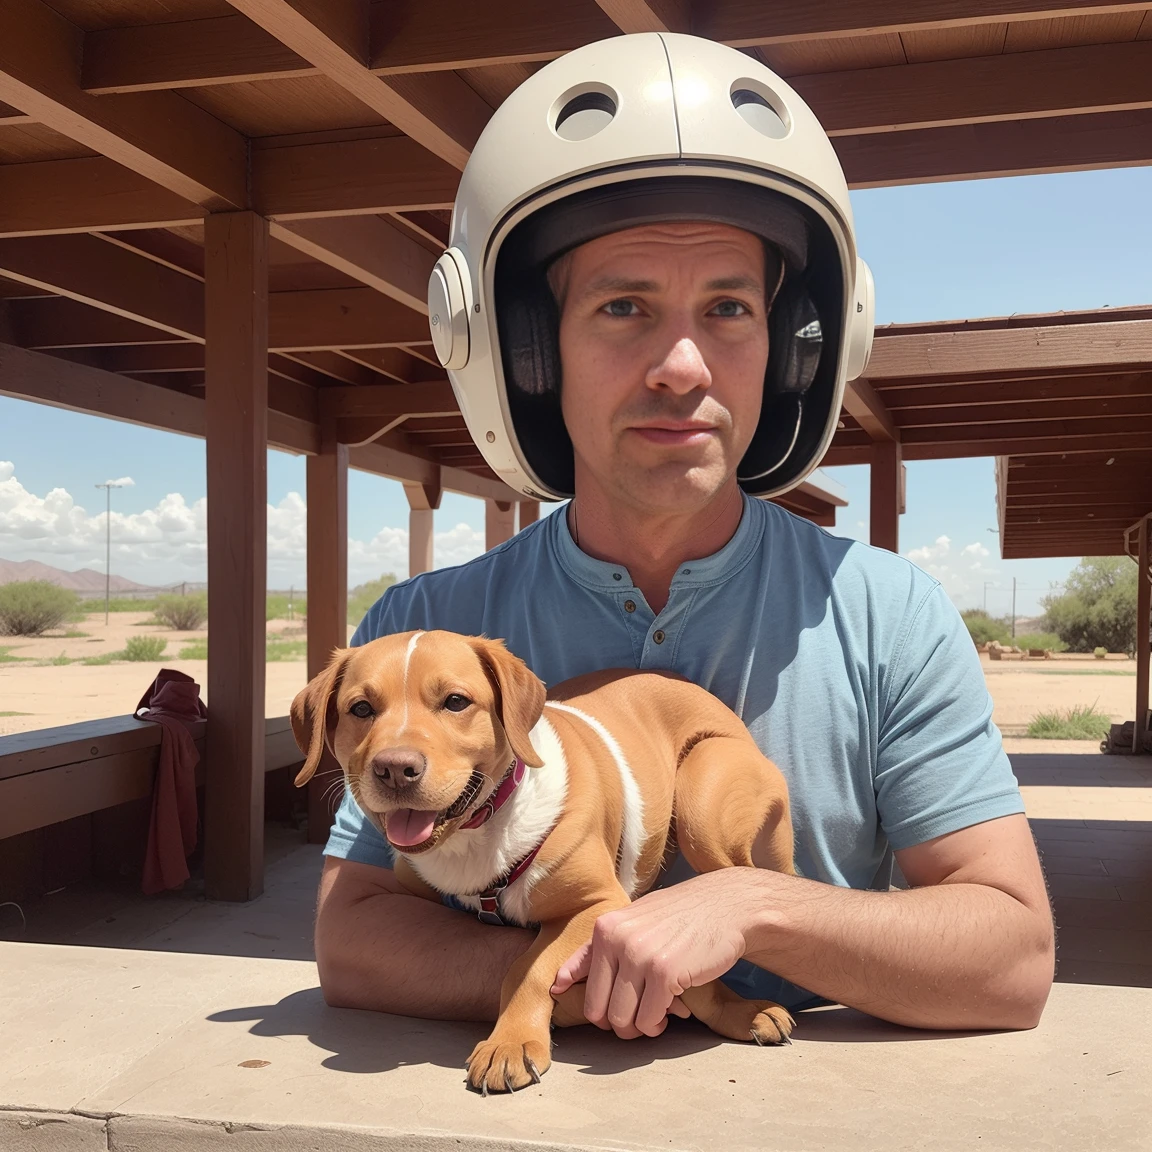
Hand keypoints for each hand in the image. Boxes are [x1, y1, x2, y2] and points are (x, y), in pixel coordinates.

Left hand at [550, 872, 751, 1038]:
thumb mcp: (631, 924)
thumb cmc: (678, 918)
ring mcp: (640, 956)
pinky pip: (650, 1019)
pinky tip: (673, 1008)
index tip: (615, 1009)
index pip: (585, 988)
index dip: (600, 1008)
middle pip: (600, 1012)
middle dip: (620, 1023)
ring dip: (642, 1026)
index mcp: (604, 929)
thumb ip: (594, 953)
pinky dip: (660, 1023)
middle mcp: (617, 940)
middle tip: (641, 1016)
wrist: (726, 905)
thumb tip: (557, 985)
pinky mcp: (665, 973)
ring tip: (658, 1011)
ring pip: (623, 1020)